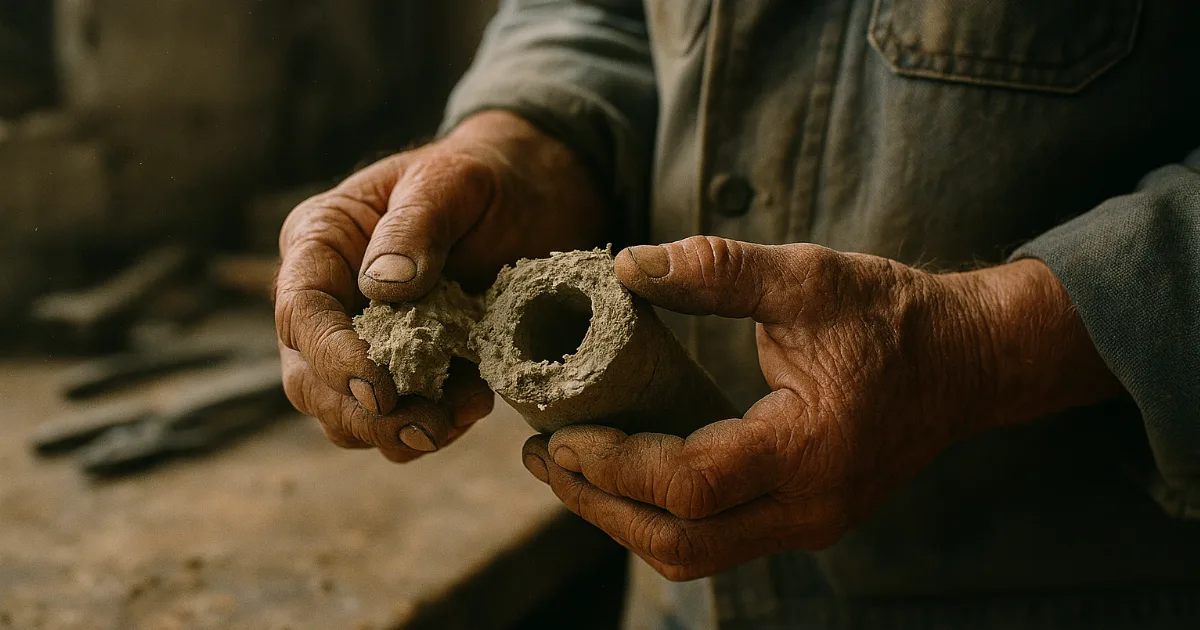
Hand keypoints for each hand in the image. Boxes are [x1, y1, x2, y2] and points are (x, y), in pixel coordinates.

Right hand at [276, 111, 605, 460]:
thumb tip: (382, 286)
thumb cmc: (485, 176)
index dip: (333, 358)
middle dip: (362, 413)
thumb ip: (415, 226)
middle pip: (309, 378)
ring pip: (347, 413)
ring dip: (395, 432)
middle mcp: (331, 297)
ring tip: (459, 414)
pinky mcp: (409, 371)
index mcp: (322, 242)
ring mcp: (365, 341)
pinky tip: (476, 404)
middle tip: (425, 425)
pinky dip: (430, 428)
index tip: (380, 389)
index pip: (303, 312)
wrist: (535, 196)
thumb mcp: (453, 181)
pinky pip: (397, 421)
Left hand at [521, 236, 1120, 579]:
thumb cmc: (893, 316)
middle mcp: (809, 507)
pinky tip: (630, 474)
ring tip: (573, 468)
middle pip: (679, 542)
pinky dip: (663, 516)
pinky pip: (718, 540)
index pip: (687, 485)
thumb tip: (625, 264)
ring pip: (695, 553)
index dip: (612, 465)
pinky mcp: (806, 519)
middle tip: (544, 458)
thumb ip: (716, 271)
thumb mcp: (808, 277)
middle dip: (599, 506)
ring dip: (625, 520)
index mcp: (808, 450)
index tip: (559, 433)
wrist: (970, 361)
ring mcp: (810, 523)